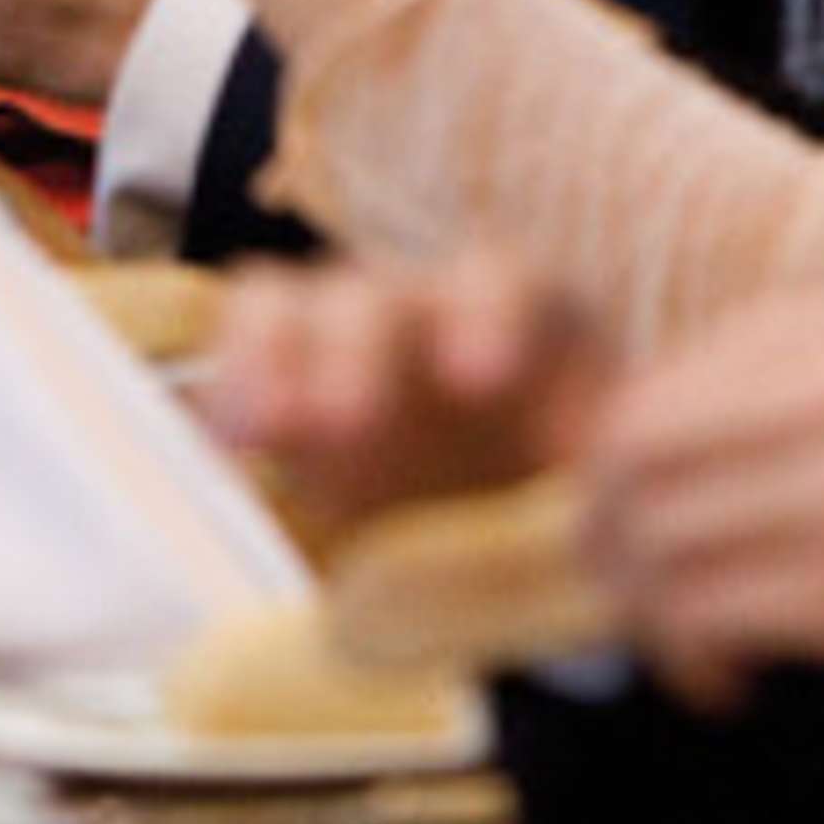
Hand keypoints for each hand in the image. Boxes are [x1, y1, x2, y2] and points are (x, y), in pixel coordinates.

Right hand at [206, 253, 610, 534]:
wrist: (511, 530)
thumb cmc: (569, 507)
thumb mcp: (594, 502)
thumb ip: (579, 506)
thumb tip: (588, 543)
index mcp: (521, 324)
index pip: (502, 280)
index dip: (489, 316)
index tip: (479, 380)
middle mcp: (422, 311)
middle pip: (379, 297)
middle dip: (357, 352)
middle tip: (344, 421)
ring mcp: (343, 339)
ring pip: (291, 301)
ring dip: (270, 356)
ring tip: (257, 429)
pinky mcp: (287, 383)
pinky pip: (243, 346)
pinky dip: (229, 384)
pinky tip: (230, 445)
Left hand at [578, 287, 823, 744]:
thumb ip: (777, 397)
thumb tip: (633, 457)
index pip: (650, 385)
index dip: (613, 470)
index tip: (630, 525)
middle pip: (628, 450)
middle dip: (600, 530)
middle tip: (622, 588)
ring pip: (653, 534)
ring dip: (642, 606)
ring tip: (682, 643)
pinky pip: (705, 613)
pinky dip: (688, 655)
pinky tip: (725, 680)